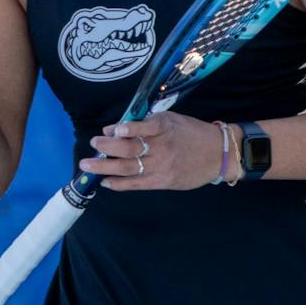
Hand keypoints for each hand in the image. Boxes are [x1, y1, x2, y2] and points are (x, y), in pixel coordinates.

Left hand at [81, 112, 226, 190]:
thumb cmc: (192, 133)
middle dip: (106, 147)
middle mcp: (162, 147)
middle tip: (93, 144)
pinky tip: (105, 182)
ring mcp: (162, 166)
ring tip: (87, 165)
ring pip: (127, 168)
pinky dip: (118, 184)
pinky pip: (136, 184)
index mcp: (165, 127)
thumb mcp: (171, 120)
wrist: (218, 154)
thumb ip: (144, 123)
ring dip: (104, 167)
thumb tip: (113, 130)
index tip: (111, 130)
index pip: (143, 127)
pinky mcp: (163, 181)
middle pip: (129, 149)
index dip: (126, 129)